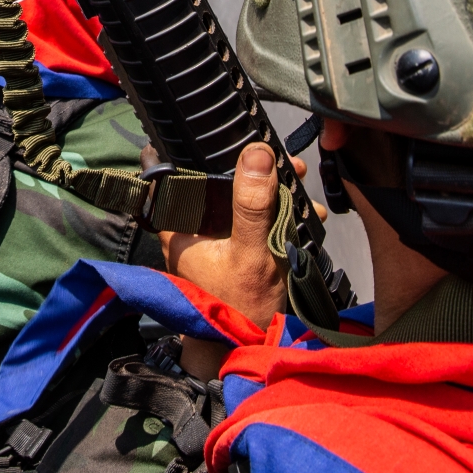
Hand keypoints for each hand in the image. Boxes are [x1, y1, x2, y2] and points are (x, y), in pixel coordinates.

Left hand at [160, 143, 305, 377]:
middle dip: (250, 166)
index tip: (211, 126)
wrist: (251, 348)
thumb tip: (256, 154)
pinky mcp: (235, 249)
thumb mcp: (251, 252)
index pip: (166, 170)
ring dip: (269, 188)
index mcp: (180, 224)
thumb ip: (252, 204)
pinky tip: (306, 212)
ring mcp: (214, 238)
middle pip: (213, 178)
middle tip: (284, 161)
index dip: (186, 145)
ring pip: (237, 197)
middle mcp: (192, 226)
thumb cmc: (239, 307)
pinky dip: (277, 211)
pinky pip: (252, 218)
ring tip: (301, 182)